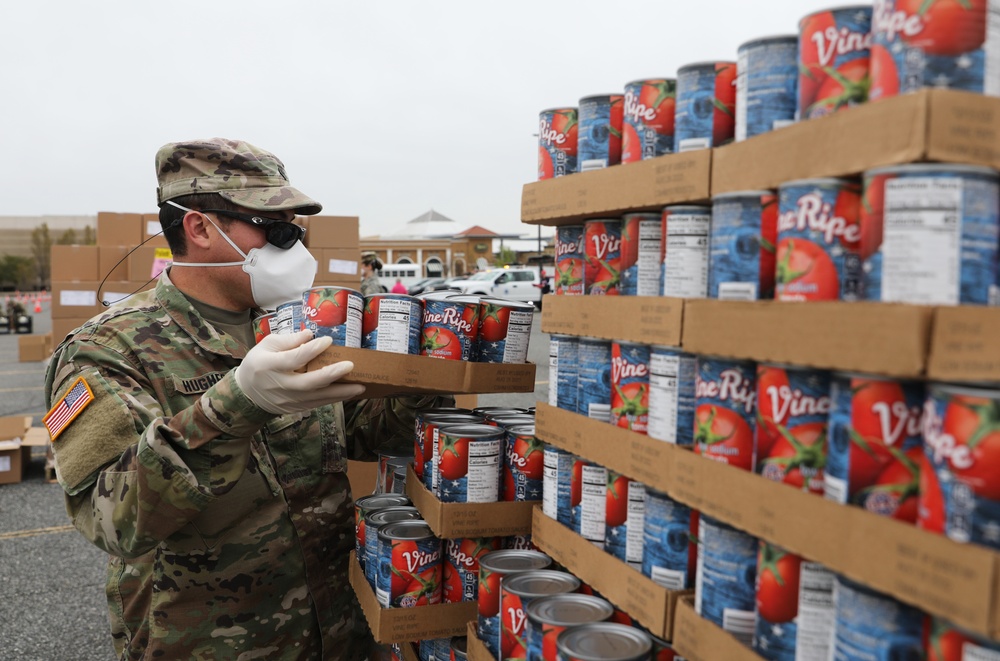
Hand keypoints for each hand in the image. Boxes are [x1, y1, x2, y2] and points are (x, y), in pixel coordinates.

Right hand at [235, 330, 364, 414]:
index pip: (294, 358)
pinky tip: (350, 393)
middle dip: (331, 375)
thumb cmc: (258, 363)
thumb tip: (310, 334)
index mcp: (270, 366)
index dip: (312, 350)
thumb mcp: (266, 345)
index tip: (328, 340)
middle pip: (308, 382)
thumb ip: (288, 340)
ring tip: (361, 386)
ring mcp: (290, 399)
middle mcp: (281, 385)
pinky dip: (335, 399)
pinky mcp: (297, 408)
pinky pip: (319, 403)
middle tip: (350, 366)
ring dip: (341, 392)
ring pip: (318, 397)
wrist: (247, 394)